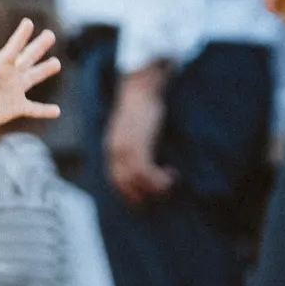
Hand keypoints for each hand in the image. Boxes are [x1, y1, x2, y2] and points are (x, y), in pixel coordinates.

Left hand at [0, 18, 61, 134]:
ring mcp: (15, 91)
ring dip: (45, 70)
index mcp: (0, 66)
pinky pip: (34, 109)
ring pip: (34, 77)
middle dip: (39, 46)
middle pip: (28, 58)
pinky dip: (45, 110)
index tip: (28, 22)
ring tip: (56, 63)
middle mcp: (10, 76)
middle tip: (50, 34)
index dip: (21, 36)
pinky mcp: (17, 108)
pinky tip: (56, 111)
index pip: (13, 49)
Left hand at [105, 64, 174, 203]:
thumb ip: (135, 146)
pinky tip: (172, 174)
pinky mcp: (137, 145)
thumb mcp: (134, 130)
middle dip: (143, 196)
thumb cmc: (143, 107)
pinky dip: (160, 180)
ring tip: (170, 182)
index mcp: (112, 150)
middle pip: (124, 186)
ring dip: (156, 188)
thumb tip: (147, 162)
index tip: (147, 198)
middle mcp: (115, 152)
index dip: (130, 194)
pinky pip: (146, 173)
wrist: (141, 87)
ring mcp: (125, 150)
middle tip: (162, 193)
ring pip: (137, 182)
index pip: (116, 182)